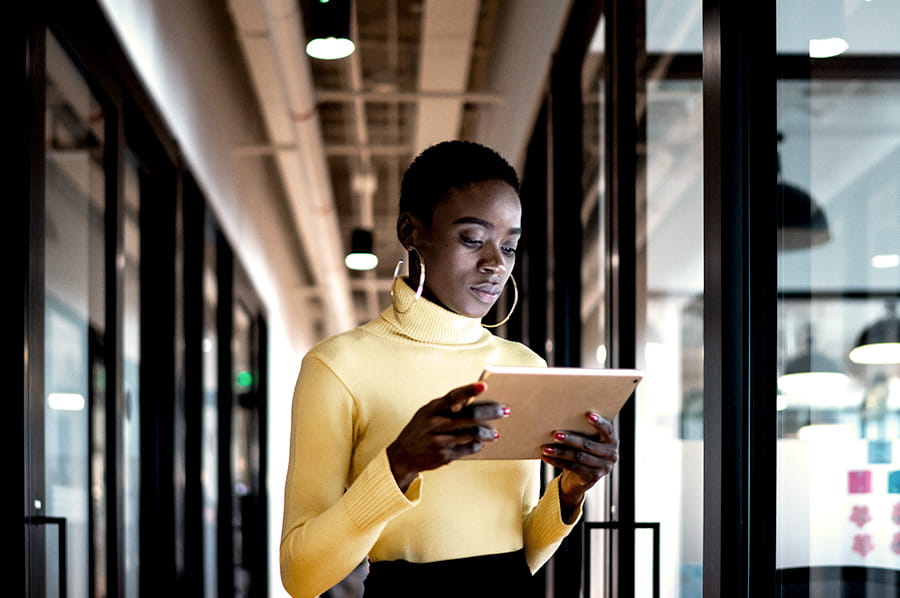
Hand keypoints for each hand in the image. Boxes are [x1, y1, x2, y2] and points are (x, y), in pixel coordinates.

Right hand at [387, 381, 508, 490]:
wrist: (402, 455)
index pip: (452, 397)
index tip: (484, 385)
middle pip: (468, 416)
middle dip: (490, 413)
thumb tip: (474, 401)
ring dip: (487, 433)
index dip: (468, 390)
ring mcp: (438, 441)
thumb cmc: (421, 429)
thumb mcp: (426, 414)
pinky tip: (481, 444)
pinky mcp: (443, 456)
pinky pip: (467, 449)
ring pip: (471, 434)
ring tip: (495, 433)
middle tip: (504, 410)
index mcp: (431, 409)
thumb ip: (446, 407)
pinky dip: (476, 446)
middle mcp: (434, 424)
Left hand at [540, 412, 618, 516]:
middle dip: (570, 439)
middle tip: (555, 434)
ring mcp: (603, 467)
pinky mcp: (592, 477)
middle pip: (588, 445)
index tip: (588, 415)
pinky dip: (558, 462)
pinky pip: (572, 467)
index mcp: (611, 440)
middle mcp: (611, 454)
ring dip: (560, 452)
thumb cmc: (583, 447)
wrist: (582, 474)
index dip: (599, 423)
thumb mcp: (587, 437)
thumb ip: (582, 428)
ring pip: (578, 457)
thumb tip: (561, 415)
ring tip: (546, 448)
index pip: (608, 430)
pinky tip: (546, 457)